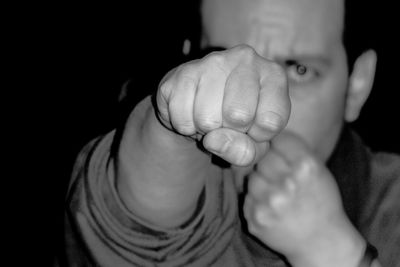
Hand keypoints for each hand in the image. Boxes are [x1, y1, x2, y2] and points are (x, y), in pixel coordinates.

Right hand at [156, 45, 289, 165]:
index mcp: (274, 75)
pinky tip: (192, 112)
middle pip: (239, 116)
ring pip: (207, 118)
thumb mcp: (253, 145)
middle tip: (227, 122)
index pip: (270, 122)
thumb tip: (213, 140)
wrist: (202, 106)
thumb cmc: (238, 125)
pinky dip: (185, 126)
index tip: (253, 126)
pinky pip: (182, 118)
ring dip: (205, 130)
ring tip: (210, 117)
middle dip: (229, 131)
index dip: (257, 136)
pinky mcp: (182, 73)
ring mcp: (211, 62)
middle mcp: (246, 59)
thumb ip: (245, 151)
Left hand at [243, 132, 365, 266]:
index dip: (280, 145)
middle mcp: (286, 183)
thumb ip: (296, 150)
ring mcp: (269, 202)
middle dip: (270, 164)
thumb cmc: (321, 202)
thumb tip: (268, 133)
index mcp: (306, 167)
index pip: (279, 139)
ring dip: (261, 182)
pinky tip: (271, 208)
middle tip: (281, 177)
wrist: (322, 243)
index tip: (282, 152)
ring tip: (277, 194)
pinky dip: (256, 200)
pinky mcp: (256, 218)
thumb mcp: (319, 170)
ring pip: (252, 176)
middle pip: (263, 157)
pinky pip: (247, 196)